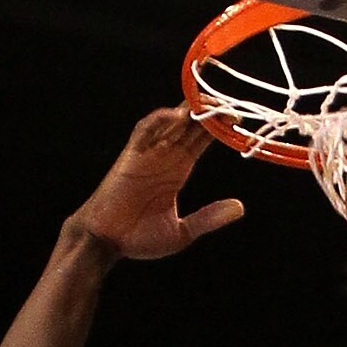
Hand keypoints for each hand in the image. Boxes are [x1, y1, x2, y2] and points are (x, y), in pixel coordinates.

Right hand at [68, 109, 245, 262]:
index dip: (219, 126)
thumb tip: (239, 207)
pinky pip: (144, 131)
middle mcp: (165, 156)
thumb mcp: (183, 231)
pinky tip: (177, 116)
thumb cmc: (138, 238)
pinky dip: (159, 120)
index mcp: (179, 169)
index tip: (239, 119)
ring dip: (188, 111)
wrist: (107, 242)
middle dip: (209, 112)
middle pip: (190, 125)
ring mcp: (147, 154)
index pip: (202, 138)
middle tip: (232, 104)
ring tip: (209, 103)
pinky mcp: (130, 156)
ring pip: (170, 123)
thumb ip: (209, 218)